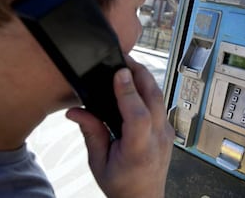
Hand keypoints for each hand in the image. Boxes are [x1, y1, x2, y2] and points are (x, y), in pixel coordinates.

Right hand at [66, 56, 174, 197]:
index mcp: (139, 151)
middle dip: (141, 74)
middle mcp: (157, 139)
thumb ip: (91, 134)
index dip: (129, 92)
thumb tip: (76, 111)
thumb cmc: (122, 184)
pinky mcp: (168, 130)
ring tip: (130, 66)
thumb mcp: (99, 163)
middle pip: (155, 99)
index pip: (138, 116)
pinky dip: (149, 91)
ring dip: (146, 80)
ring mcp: (166, 134)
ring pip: (160, 99)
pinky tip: (138, 84)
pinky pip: (161, 105)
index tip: (119, 72)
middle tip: (124, 58)